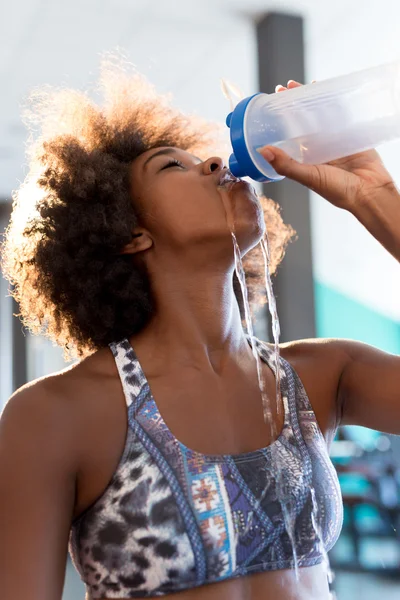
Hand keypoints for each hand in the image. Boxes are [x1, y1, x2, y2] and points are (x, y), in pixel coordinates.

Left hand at [258, 80, 398, 212]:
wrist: (370, 191)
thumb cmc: (339, 190)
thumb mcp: (309, 177)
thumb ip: (286, 165)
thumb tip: (263, 151)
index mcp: (304, 161)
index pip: (287, 138)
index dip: (278, 124)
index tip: (269, 108)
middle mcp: (317, 149)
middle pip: (301, 123)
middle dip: (292, 107)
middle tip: (282, 89)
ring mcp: (333, 140)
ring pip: (319, 116)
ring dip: (310, 101)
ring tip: (298, 85)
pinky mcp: (349, 134)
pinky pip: (339, 115)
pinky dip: (332, 102)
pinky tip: (325, 90)